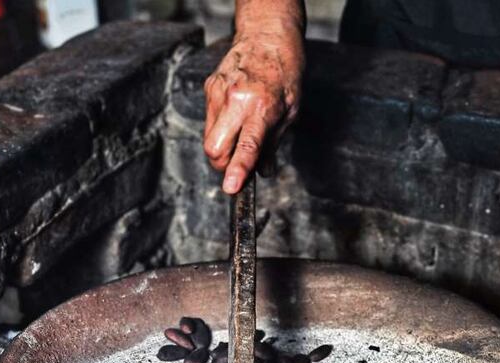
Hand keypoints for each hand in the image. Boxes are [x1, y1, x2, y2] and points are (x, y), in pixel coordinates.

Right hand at [204, 26, 303, 193]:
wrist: (267, 37)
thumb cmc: (284, 73)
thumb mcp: (290, 112)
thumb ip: (273, 144)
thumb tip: (263, 172)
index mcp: (261, 107)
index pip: (246, 146)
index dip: (237, 170)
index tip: (231, 188)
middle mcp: (236, 100)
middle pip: (214, 149)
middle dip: (223, 165)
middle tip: (239, 164)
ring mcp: (218, 94)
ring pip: (209, 138)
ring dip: (222, 147)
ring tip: (241, 133)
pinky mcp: (209, 89)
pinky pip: (210, 121)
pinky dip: (221, 129)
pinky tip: (236, 116)